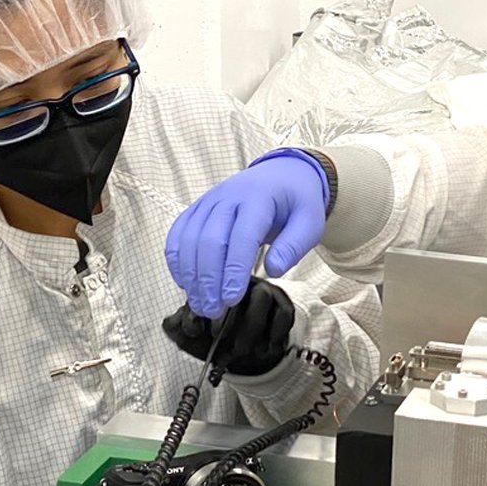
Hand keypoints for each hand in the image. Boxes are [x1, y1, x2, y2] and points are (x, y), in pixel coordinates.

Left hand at [161, 280, 295, 376]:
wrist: (240, 355)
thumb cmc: (214, 341)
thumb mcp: (189, 335)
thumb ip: (177, 326)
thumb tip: (174, 321)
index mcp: (216, 283)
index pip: (209, 283)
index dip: (202, 307)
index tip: (197, 330)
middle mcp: (241, 282)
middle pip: (237, 286)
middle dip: (226, 318)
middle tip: (218, 340)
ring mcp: (265, 292)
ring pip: (262, 296)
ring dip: (250, 327)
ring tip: (241, 349)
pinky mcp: (284, 306)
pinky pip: (283, 314)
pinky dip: (273, 334)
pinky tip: (264, 348)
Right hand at [165, 152, 327, 318]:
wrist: (281, 175)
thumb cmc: (297, 203)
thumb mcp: (310, 222)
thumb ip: (294, 246)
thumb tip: (274, 271)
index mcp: (259, 198)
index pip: (242, 237)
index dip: (234, 270)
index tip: (232, 299)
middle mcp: (228, 196)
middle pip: (210, 239)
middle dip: (208, 279)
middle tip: (213, 311)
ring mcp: (209, 201)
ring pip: (189, 238)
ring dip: (190, 275)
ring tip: (200, 304)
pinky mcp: (197, 208)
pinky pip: (178, 233)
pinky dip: (176, 259)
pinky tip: (185, 283)